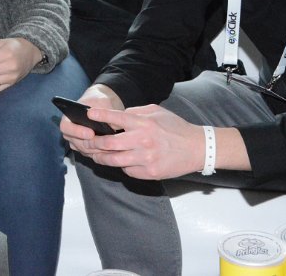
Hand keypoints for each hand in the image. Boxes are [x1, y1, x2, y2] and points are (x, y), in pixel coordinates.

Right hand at [60, 84, 123, 156]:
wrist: (103, 105)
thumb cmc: (99, 101)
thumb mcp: (100, 102)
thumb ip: (102, 112)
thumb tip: (108, 126)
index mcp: (67, 119)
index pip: (65, 127)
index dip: (77, 132)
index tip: (91, 133)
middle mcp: (70, 132)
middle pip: (75, 142)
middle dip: (90, 144)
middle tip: (105, 143)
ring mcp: (77, 142)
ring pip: (84, 150)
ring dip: (97, 150)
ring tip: (111, 148)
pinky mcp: (86, 149)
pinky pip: (91, 154)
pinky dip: (101, 153)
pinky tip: (113, 151)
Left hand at [72, 104, 206, 180]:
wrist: (197, 148)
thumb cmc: (175, 127)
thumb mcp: (155, 112)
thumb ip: (134, 112)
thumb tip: (115, 117)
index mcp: (143, 123)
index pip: (115, 117)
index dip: (99, 116)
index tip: (88, 115)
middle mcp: (142, 141)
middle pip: (108, 144)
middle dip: (93, 143)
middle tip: (88, 141)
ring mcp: (145, 159)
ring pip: (113, 160)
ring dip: (101, 157)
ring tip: (96, 154)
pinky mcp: (149, 173)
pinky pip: (127, 171)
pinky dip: (120, 166)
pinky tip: (119, 161)